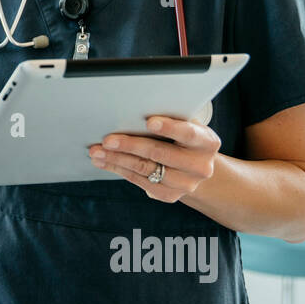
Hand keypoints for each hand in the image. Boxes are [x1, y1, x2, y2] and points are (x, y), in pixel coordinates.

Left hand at [88, 114, 219, 202]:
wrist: (194, 168)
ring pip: (145, 169)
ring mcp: (185, 184)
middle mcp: (200, 166)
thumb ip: (169, 118)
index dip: (169, 128)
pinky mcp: (169, 195)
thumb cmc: (183, 138)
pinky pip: (139, 181)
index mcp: (207, 142)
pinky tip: (104, 161)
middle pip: (160, 153)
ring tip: (97, 151)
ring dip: (117, 159)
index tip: (149, 122)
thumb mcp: (185, 125)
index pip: (188, 133)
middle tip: (108, 139)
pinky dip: (118, 169)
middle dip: (130, 145)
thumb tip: (133, 108)